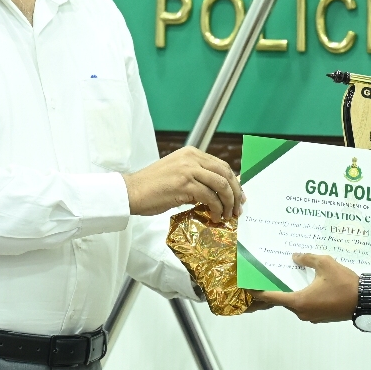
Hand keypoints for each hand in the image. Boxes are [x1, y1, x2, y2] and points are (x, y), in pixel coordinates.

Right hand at [122, 146, 242, 220]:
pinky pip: (210, 197)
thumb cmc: (152, 186)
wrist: (131, 191)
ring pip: (221, 185)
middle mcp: (191, 158)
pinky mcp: (184, 185)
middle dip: (236, 192)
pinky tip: (215, 216)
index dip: (234, 182)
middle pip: (225, 173)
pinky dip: (217, 209)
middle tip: (238, 208)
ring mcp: (188, 170)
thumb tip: (217, 191)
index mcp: (191, 153)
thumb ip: (197, 177)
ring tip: (228, 215)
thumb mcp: (178, 174)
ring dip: (228, 203)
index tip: (239, 196)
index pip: (221, 165)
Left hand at [251, 253, 357, 321]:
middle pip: (283, 301)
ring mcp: (313, 317)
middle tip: (269, 276)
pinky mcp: (322, 318)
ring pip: (296, 304)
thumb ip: (307, 258)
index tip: (247, 287)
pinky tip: (307, 285)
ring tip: (288, 278)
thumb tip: (295, 257)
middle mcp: (303, 312)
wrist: (367, 300)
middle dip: (275, 289)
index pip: (271, 297)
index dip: (257, 292)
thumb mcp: (325, 263)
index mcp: (299, 301)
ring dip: (291, 293)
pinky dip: (303, 297)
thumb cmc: (344, 283)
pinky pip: (307, 306)